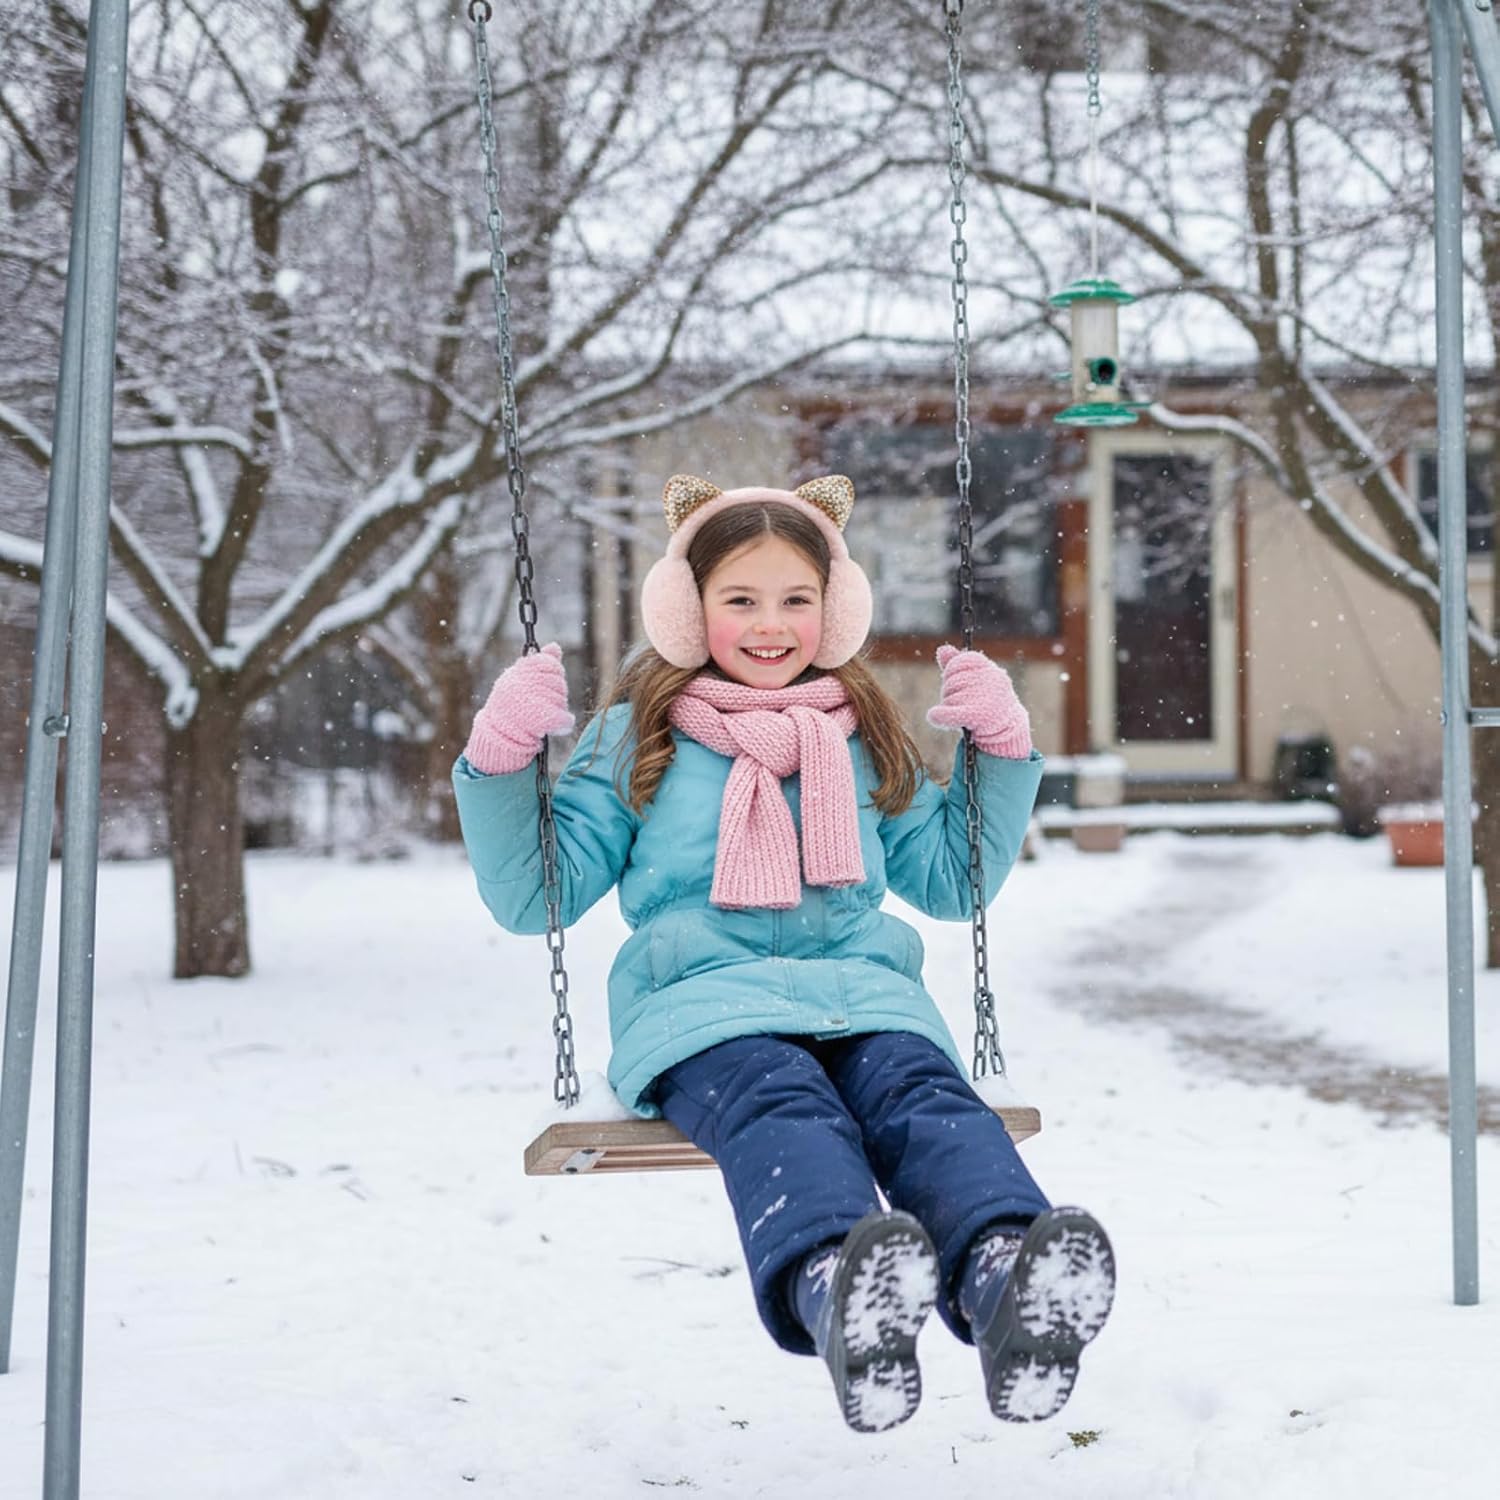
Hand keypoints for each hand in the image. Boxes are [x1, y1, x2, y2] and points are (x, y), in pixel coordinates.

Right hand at [463, 643, 576, 774]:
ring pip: (561, 699)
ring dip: (558, 709)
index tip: (551, 680)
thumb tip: (555, 646)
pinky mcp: (540, 719)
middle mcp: (521, 685)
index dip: (553, 671)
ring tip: (544, 716)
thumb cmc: (511, 706)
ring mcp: (529, 702)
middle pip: (557, 681)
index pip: (545, 662)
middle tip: (545, 703)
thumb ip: (540, 662)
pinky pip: (564, 717)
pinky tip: (556, 726)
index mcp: (516, 674)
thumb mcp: (520, 680)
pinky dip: (564, 723)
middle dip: (556, 692)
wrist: (497, 737)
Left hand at [926, 644, 1031, 758]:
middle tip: (960, 702)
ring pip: (950, 698)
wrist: (1007, 729)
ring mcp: (986, 697)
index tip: (954, 681)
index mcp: (990, 669)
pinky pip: (949, 713)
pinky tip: (933, 716)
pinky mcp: (979, 716)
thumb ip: (957, 664)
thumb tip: (942, 649)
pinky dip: (939, 716)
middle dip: (950, 692)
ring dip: (950, 707)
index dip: (952, 672)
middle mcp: (991, 680)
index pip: (959, 662)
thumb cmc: (987, 700)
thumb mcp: (976, 679)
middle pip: (952, 681)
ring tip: (964, 713)